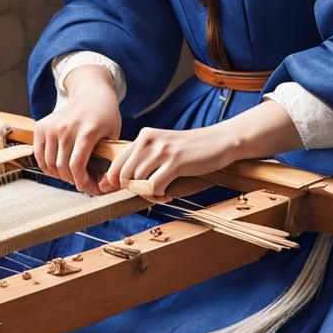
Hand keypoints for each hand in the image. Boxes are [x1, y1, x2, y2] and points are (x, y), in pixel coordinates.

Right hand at [33, 65, 121, 193]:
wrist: (91, 92)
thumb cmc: (105, 115)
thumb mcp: (113, 134)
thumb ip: (108, 156)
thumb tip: (105, 183)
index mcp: (86, 131)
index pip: (77, 165)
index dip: (82, 183)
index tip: (90, 189)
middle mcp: (66, 128)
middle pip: (62, 167)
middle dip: (73, 181)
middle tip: (82, 184)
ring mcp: (52, 126)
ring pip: (49, 163)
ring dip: (60, 175)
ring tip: (71, 176)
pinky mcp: (42, 126)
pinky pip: (39, 155)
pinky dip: (46, 166)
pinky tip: (58, 169)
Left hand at [100, 123, 239, 200]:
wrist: (220, 141)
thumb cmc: (192, 149)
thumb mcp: (164, 148)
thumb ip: (144, 159)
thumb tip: (118, 182)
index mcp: (145, 136)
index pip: (117, 160)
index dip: (112, 180)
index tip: (112, 191)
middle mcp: (150, 140)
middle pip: (123, 174)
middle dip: (131, 190)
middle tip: (146, 195)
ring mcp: (163, 150)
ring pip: (138, 182)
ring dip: (146, 195)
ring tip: (160, 195)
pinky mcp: (175, 162)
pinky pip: (154, 187)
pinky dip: (158, 196)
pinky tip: (168, 196)